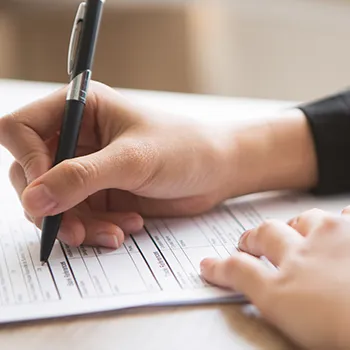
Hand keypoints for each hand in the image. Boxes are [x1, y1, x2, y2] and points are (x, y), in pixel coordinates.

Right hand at [0, 82, 231, 247]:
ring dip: (79, 224)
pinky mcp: (99, 192)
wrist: (215, 171)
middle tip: (77, 229)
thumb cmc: (184, 149)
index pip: (21, 130)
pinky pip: (78, 216)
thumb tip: (33, 199)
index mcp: (81, 109)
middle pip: (32, 173)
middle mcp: (78, 137)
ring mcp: (87, 167)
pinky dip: (97, 228)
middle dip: (54, 206)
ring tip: (115, 232)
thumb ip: (81, 177)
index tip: (47, 193)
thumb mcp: (133, 160)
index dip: (28, 163)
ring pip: (54, 202)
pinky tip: (126, 226)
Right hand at [201, 208, 349, 348]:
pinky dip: (344, 225)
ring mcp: (339, 236)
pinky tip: (344, 230)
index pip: (241, 265)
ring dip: (302, 228)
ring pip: (311, 221)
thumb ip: (251, 286)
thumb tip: (215, 269)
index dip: (221, 265)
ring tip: (301, 235)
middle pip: (272, 232)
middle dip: (258, 237)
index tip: (209, 265)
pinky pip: (349, 219)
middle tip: (253, 241)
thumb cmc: (342, 325)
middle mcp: (308, 245)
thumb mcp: (284, 312)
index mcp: (287, 271)